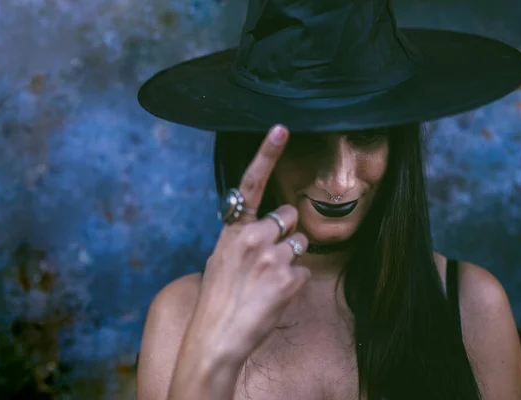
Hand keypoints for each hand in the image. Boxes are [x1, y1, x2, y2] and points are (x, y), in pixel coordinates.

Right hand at [188, 124, 310, 361]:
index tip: (281, 128)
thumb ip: (240, 236)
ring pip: (301, 243)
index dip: (267, 153)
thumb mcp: (219, 259)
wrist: (216, 338)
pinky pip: (305, 271)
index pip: (251, 183)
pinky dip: (294, 283)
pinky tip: (274, 296)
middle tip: (268, 259)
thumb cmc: (217, 300)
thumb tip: (265, 226)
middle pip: (290, 215)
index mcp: (232, 230)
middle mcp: (253, 237)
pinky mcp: (290, 279)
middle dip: (285, 231)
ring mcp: (272, 257)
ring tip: (268, 281)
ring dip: (291, 259)